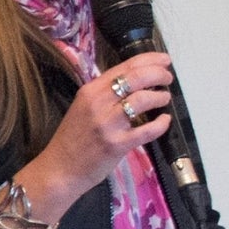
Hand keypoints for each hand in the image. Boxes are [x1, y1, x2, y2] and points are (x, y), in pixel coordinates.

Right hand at [27, 52, 176, 209]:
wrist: (59, 168)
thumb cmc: (74, 138)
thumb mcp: (84, 107)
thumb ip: (106, 93)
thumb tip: (137, 80)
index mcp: (91, 90)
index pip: (125, 67)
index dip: (150, 60)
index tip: (164, 60)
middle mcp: (98, 103)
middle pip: (137, 78)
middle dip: (159, 74)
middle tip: (168, 78)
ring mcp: (108, 124)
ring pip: (144, 99)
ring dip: (160, 97)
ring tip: (164, 98)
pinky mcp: (117, 144)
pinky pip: (148, 129)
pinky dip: (161, 123)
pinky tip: (164, 120)